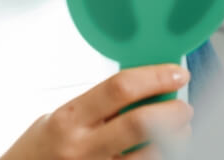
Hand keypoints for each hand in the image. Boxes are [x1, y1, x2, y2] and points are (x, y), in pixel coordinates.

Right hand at [0, 63, 192, 159]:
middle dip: (171, 112)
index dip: (154, 77)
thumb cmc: (39, 149)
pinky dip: (158, 158)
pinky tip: (163, 151)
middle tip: (183, 105)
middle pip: (140, 124)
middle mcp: (83, 147)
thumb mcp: (59, 117)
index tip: (175, 73)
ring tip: (180, 130)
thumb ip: (96, 106)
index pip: (119, 88)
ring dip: (174, 141)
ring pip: (150, 157)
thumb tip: (140, 90)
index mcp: (70, 118)